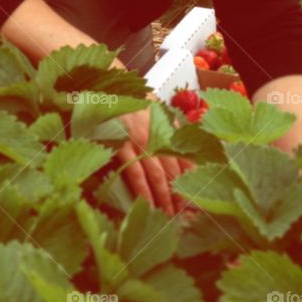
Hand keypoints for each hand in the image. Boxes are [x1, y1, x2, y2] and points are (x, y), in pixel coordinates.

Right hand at [114, 91, 196, 215]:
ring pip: (156, 175)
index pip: (185, 157)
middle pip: (173, 170)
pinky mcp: (120, 145)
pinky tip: (148, 205)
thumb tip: (184, 153)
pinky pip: (134, 173)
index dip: (190, 179)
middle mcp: (156, 133)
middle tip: (182, 215)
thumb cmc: (129, 99)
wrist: (105, 85)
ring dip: (164, 198)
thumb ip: (168, 128)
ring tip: (168, 215)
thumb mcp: (154, 108)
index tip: (195, 196)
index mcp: (166, 126)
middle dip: (178, 194)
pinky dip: (143, 191)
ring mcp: (138, 140)